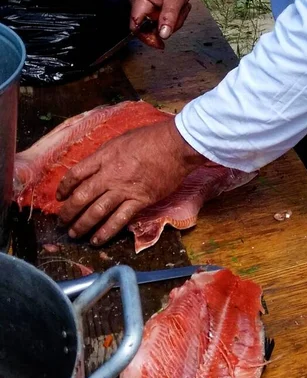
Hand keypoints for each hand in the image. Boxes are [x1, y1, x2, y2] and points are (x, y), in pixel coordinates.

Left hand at [56, 119, 204, 244]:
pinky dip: (106, 231)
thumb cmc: (151, 138)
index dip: (64, 187)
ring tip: (74, 234)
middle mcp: (109, 176)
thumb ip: (106, 154)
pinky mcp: (140, 201)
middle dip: (68, 212)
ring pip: (97, 211)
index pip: (75, 175)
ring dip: (82, 225)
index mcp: (103, 157)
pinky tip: (97, 240)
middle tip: (62, 221)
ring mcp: (124, 190)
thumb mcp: (120, 140)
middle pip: (82, 196)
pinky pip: (119, 220)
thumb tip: (97, 165)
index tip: (60, 196)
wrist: (175, 146)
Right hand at [130, 0, 202, 40]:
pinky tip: (178, 6)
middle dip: (168, 25)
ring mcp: (144, 5)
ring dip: (173, 20)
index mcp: (140, 1)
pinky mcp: (151, 6)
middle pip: (150, 28)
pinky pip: (161, 19)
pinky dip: (172, 16)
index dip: (147, 38)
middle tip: (180, 13)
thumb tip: (162, 36)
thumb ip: (169, 18)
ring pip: (158, 25)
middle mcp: (138, 4)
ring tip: (181, 6)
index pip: (135, 28)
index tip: (161, 44)